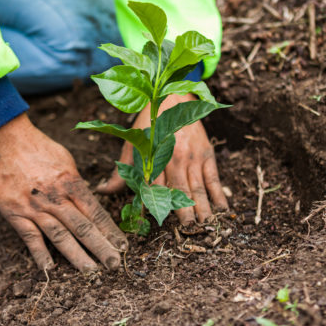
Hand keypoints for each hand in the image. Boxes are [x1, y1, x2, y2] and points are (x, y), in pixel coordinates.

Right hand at [0, 114, 127, 270]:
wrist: (5, 141)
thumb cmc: (40, 148)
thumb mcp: (67, 161)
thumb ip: (77, 184)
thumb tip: (89, 201)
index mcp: (71, 183)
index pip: (96, 213)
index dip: (111, 231)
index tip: (123, 246)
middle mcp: (56, 198)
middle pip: (83, 227)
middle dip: (101, 248)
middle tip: (114, 265)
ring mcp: (35, 207)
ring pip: (60, 236)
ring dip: (76, 256)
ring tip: (90, 272)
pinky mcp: (15, 213)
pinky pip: (30, 237)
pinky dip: (40, 254)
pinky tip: (49, 269)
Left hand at [97, 93, 227, 224]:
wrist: (172, 96)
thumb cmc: (148, 125)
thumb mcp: (131, 145)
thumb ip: (120, 172)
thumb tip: (102, 191)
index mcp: (154, 158)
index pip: (153, 187)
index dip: (155, 205)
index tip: (157, 222)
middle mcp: (174, 159)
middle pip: (179, 190)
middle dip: (184, 211)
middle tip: (188, 229)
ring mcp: (193, 157)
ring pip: (198, 187)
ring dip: (203, 207)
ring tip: (206, 224)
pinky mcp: (207, 154)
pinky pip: (214, 178)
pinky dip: (219, 194)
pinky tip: (223, 209)